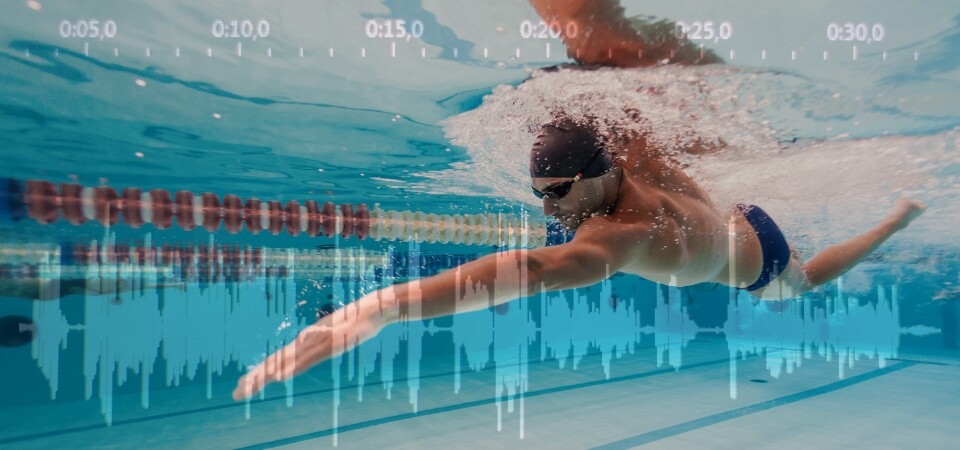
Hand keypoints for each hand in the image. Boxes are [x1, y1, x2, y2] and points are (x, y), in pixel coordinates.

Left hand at [232, 302, 387, 400]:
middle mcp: (305, 341)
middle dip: (255, 378)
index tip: (244, 383)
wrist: (373, 308)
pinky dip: (291, 369)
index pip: (277, 359)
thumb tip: (307, 346)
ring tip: (248, 388)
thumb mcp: (333, 335)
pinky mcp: (329, 345)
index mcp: (305, 340)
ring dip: (265, 376)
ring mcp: (316, 343)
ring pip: (286, 362)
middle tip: (236, 393)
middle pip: (275, 362)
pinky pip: (307, 360)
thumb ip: (319, 342)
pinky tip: (280, 377)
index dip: (259, 372)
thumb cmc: (354, 320)